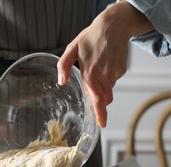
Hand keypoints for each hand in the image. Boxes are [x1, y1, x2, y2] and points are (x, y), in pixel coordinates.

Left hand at [57, 1, 152, 127]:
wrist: (113, 26)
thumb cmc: (91, 37)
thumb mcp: (71, 49)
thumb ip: (63, 66)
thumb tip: (61, 82)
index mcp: (90, 73)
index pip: (96, 99)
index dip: (99, 113)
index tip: (101, 124)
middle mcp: (104, 76)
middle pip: (104, 98)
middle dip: (99, 103)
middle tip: (93, 97)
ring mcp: (114, 73)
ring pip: (108, 89)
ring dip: (101, 87)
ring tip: (95, 69)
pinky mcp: (121, 70)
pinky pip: (113, 80)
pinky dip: (107, 77)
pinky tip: (103, 64)